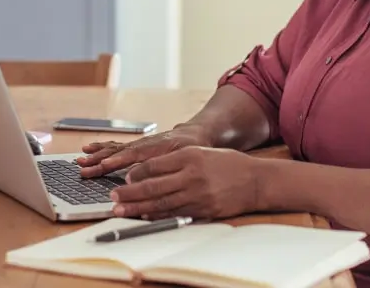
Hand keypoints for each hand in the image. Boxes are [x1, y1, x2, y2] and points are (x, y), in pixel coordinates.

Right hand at [77, 125, 209, 177]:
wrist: (194, 134)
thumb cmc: (192, 147)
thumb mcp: (188, 156)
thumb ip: (170, 163)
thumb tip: (152, 174)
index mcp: (156, 146)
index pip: (134, 154)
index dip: (119, 161)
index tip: (104, 166)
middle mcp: (143, 144)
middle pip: (119, 153)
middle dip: (100, 160)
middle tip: (83, 168)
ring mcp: (137, 145)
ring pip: (114, 149)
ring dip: (96, 155)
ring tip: (80, 159)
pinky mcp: (134, 147)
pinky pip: (115, 147)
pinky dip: (101, 148)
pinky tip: (88, 149)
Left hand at [109, 146, 262, 219]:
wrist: (256, 181)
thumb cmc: (228, 165)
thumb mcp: (202, 153)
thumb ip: (176, 160)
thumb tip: (146, 170)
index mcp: (190, 156)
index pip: (155, 164)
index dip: (136, 172)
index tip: (124, 176)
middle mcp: (192, 175)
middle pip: (153, 185)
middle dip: (129, 192)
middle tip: (113, 195)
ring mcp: (198, 194)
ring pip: (161, 203)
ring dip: (138, 207)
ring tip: (121, 210)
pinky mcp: (203, 210)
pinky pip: (175, 214)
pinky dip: (158, 216)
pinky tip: (145, 217)